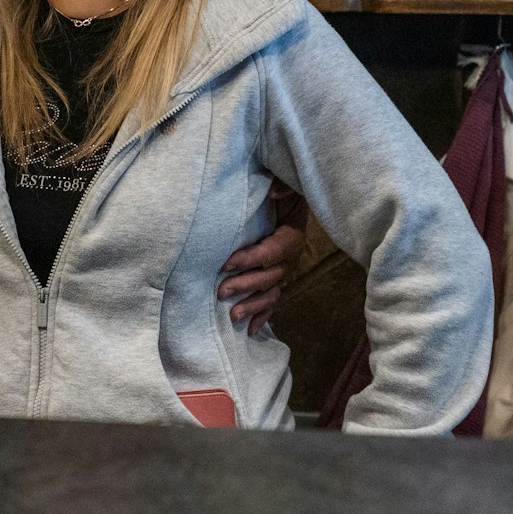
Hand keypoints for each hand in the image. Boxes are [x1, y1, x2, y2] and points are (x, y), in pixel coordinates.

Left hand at [218, 184, 309, 334]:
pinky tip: (250, 331)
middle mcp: (290, 257)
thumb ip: (279, 186)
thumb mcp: (282, 182)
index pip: (271, 251)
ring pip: (270, 293)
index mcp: (292, 236)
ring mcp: (284, 271)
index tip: (225, 263)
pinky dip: (262, 316)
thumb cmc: (281, 190)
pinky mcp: (276, 279)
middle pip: (269, 277)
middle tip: (221, 292)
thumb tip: (272, 191)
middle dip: (245, 286)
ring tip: (233, 316)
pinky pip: (272, 301)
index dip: (250, 259)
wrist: (288, 197)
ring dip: (252, 306)